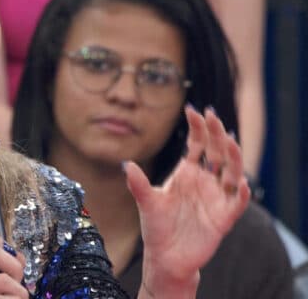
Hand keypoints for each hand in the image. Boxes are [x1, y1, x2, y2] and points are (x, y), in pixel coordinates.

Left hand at [123, 106, 249, 294]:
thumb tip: (126, 164)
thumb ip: (138, 184)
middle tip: (213, 116)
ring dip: (233, 157)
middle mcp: (205, 181)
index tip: (193, 110)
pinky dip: (241, 192)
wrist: (166, 257)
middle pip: (216, 152)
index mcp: (187, 173)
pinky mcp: (224, 217)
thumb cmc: (156, 227)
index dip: (197, 127)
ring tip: (229, 140)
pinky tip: (241, 183)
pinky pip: (237, 202)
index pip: (197, 144)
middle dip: (216, 133)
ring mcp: (216, 198)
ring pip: (232, 172)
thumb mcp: (146, 203)